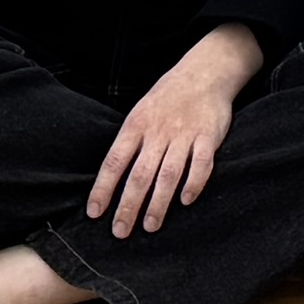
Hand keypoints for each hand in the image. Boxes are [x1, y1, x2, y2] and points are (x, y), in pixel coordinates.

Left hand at [86, 27, 263, 236]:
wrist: (204, 72)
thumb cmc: (167, 98)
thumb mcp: (140, 112)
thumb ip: (129, 142)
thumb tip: (111, 178)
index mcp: (136, 125)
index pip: (115, 161)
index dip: (103, 188)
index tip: (94, 213)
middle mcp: (158, 131)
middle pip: (140, 174)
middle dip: (128, 205)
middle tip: (120, 231)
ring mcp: (184, 134)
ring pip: (168, 174)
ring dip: (158, 203)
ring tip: (150, 226)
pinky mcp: (208, 136)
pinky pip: (202, 164)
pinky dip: (194, 184)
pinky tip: (185, 201)